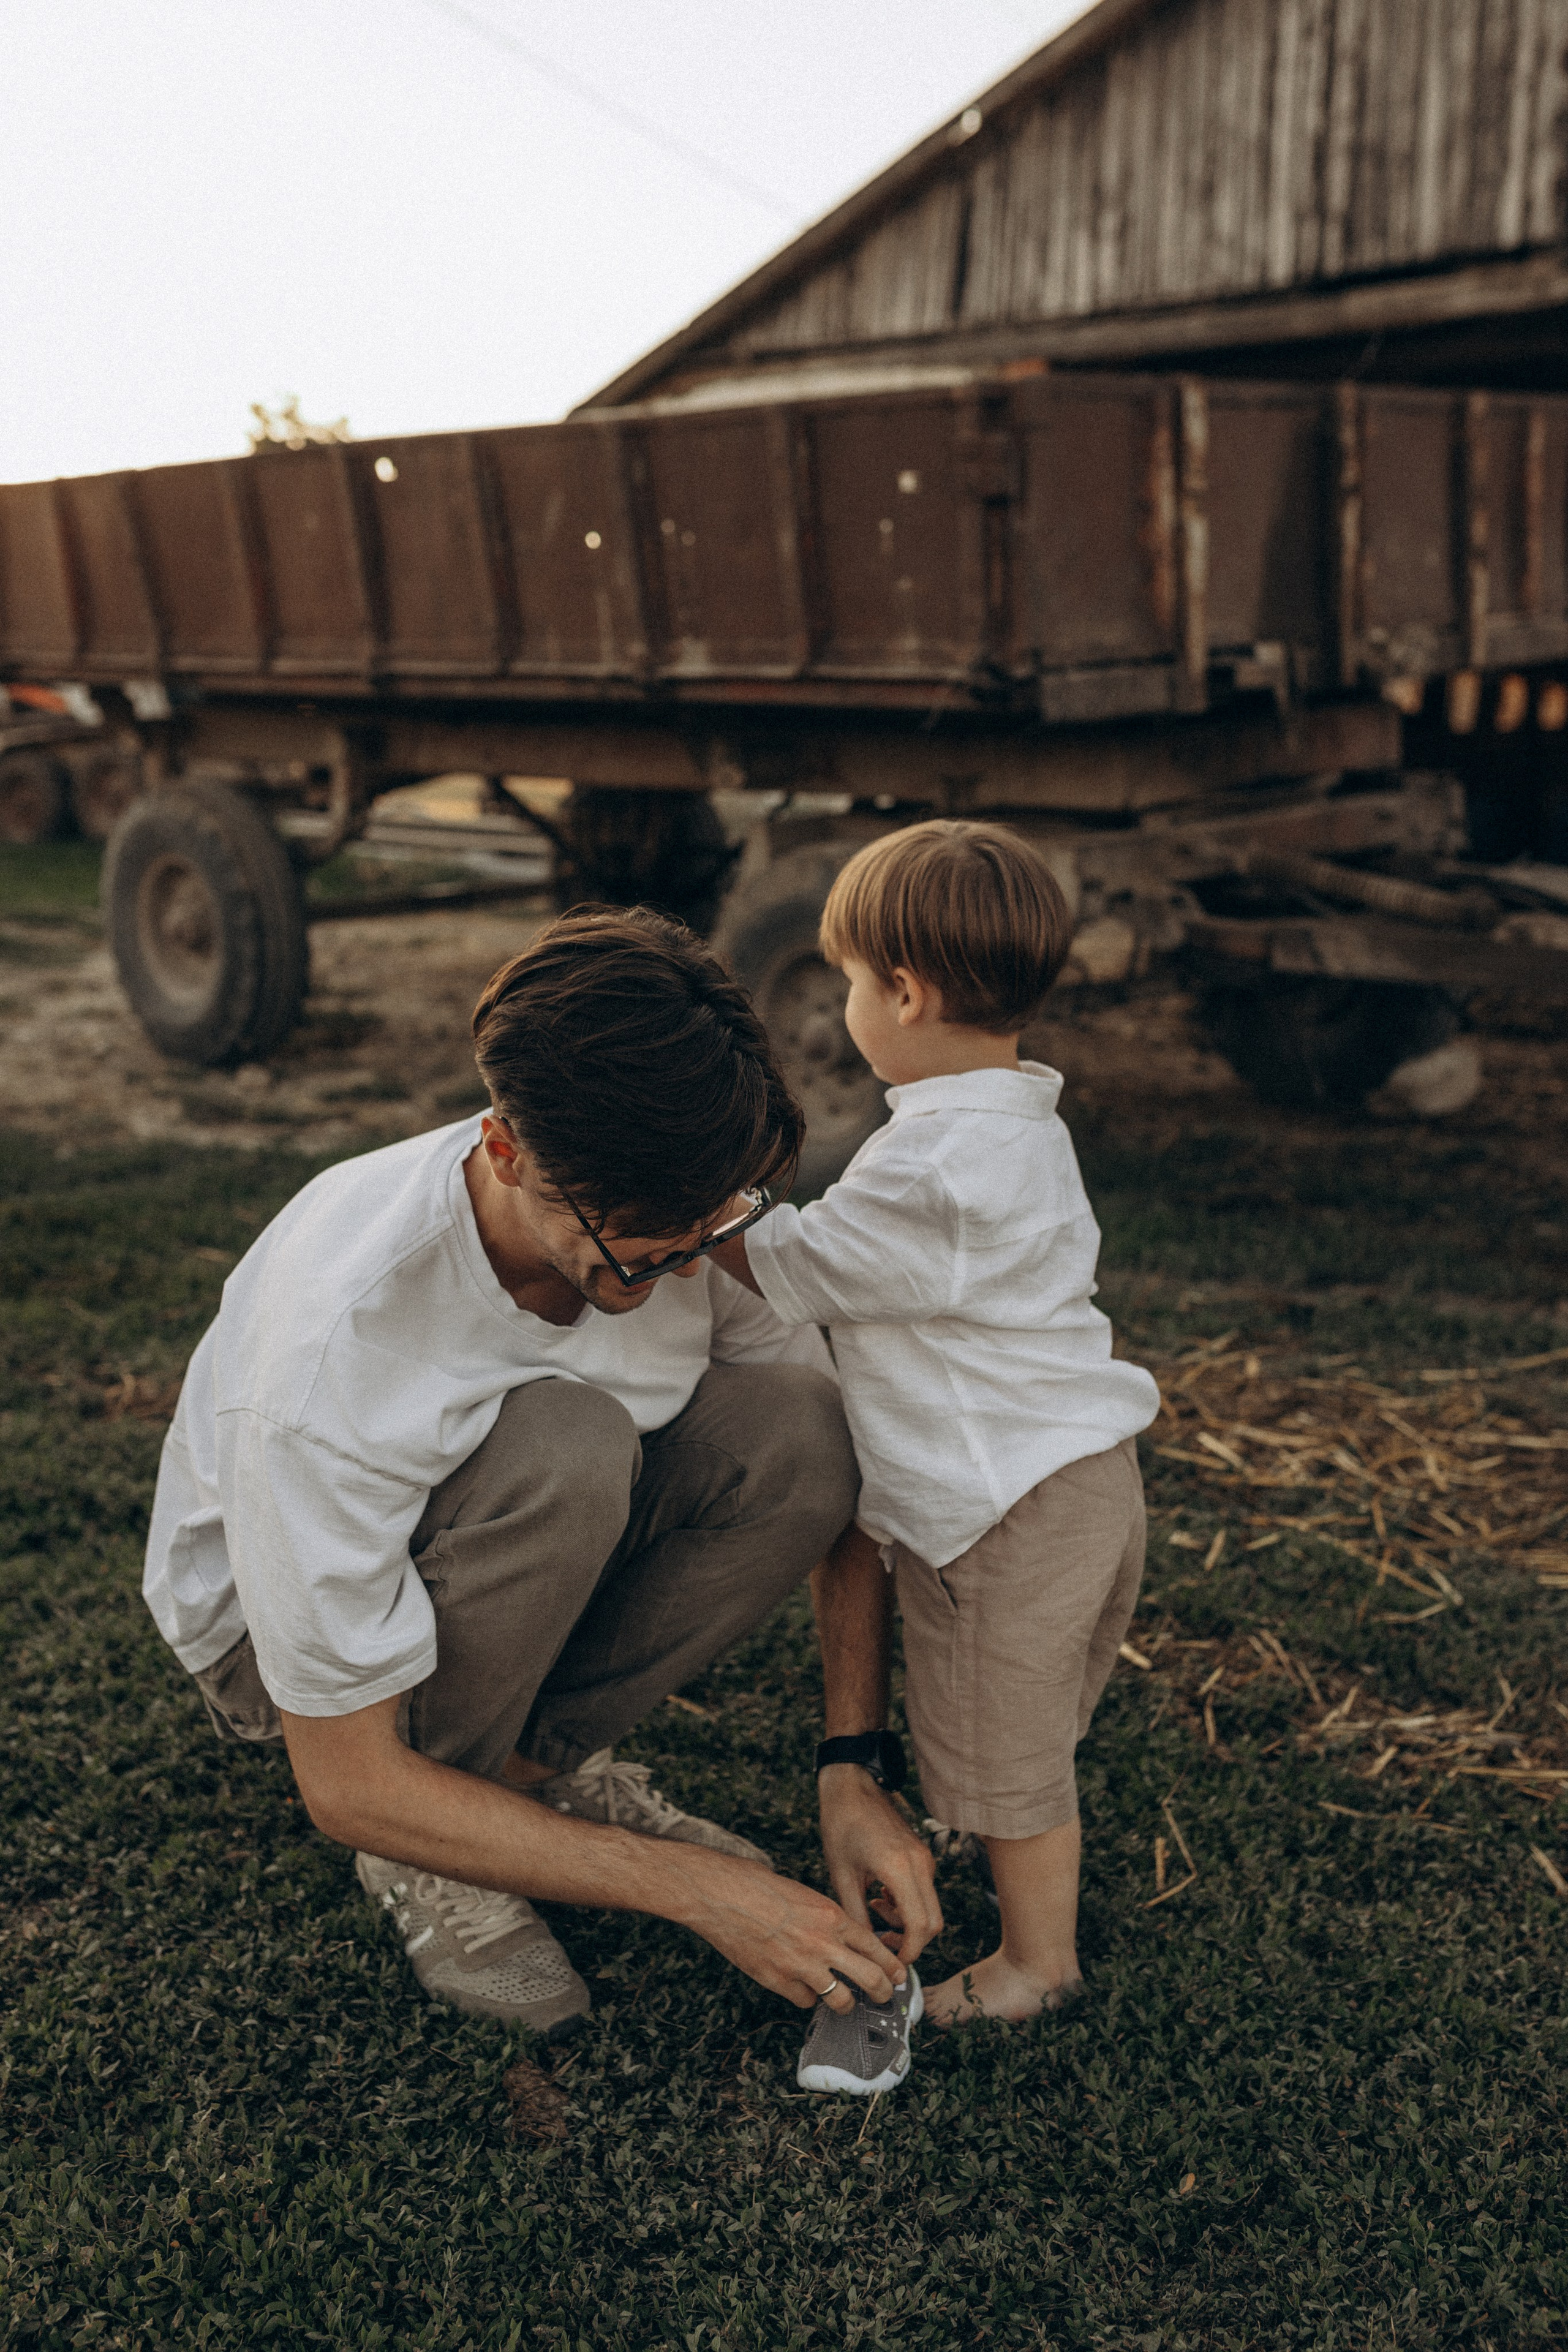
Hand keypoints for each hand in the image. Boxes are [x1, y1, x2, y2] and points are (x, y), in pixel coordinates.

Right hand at [676, 1848, 904, 2013]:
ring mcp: (801, 1967)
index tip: (899, 1976)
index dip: (892, 1967)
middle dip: (884, 1993)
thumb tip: (845, 1941)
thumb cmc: (759, 1887)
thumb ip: (828, 1920)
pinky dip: (806, 1998)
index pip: (876, 1949)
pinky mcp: (778, 1982)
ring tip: (846, 2003)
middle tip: (885, 1998)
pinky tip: (802, 1988)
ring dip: (846, 2004)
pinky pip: (805, 2001)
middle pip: (871, 1980)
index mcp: (832, 1916)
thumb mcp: (805, 1895)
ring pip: (841, 2001)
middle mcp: (823, 1944)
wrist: (720, 1895)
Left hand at [817, 1764, 942, 1967]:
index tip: (892, 1961)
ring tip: (874, 1911)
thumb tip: (865, 1948)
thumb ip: (856, 1915)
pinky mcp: (922, 1854)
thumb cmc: (841, 1825)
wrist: (851, 1786)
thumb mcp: (842, 1875)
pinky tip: (881, 1896)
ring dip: (907, 1922)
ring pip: (930, 1908)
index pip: (920, 1925)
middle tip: (883, 1942)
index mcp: (900, 1868)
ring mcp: (924, 1858)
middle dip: (911, 1941)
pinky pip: (925, 1891)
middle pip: (933, 1922)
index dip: (909, 1951)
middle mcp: (920, 1863)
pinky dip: (908, 1905)